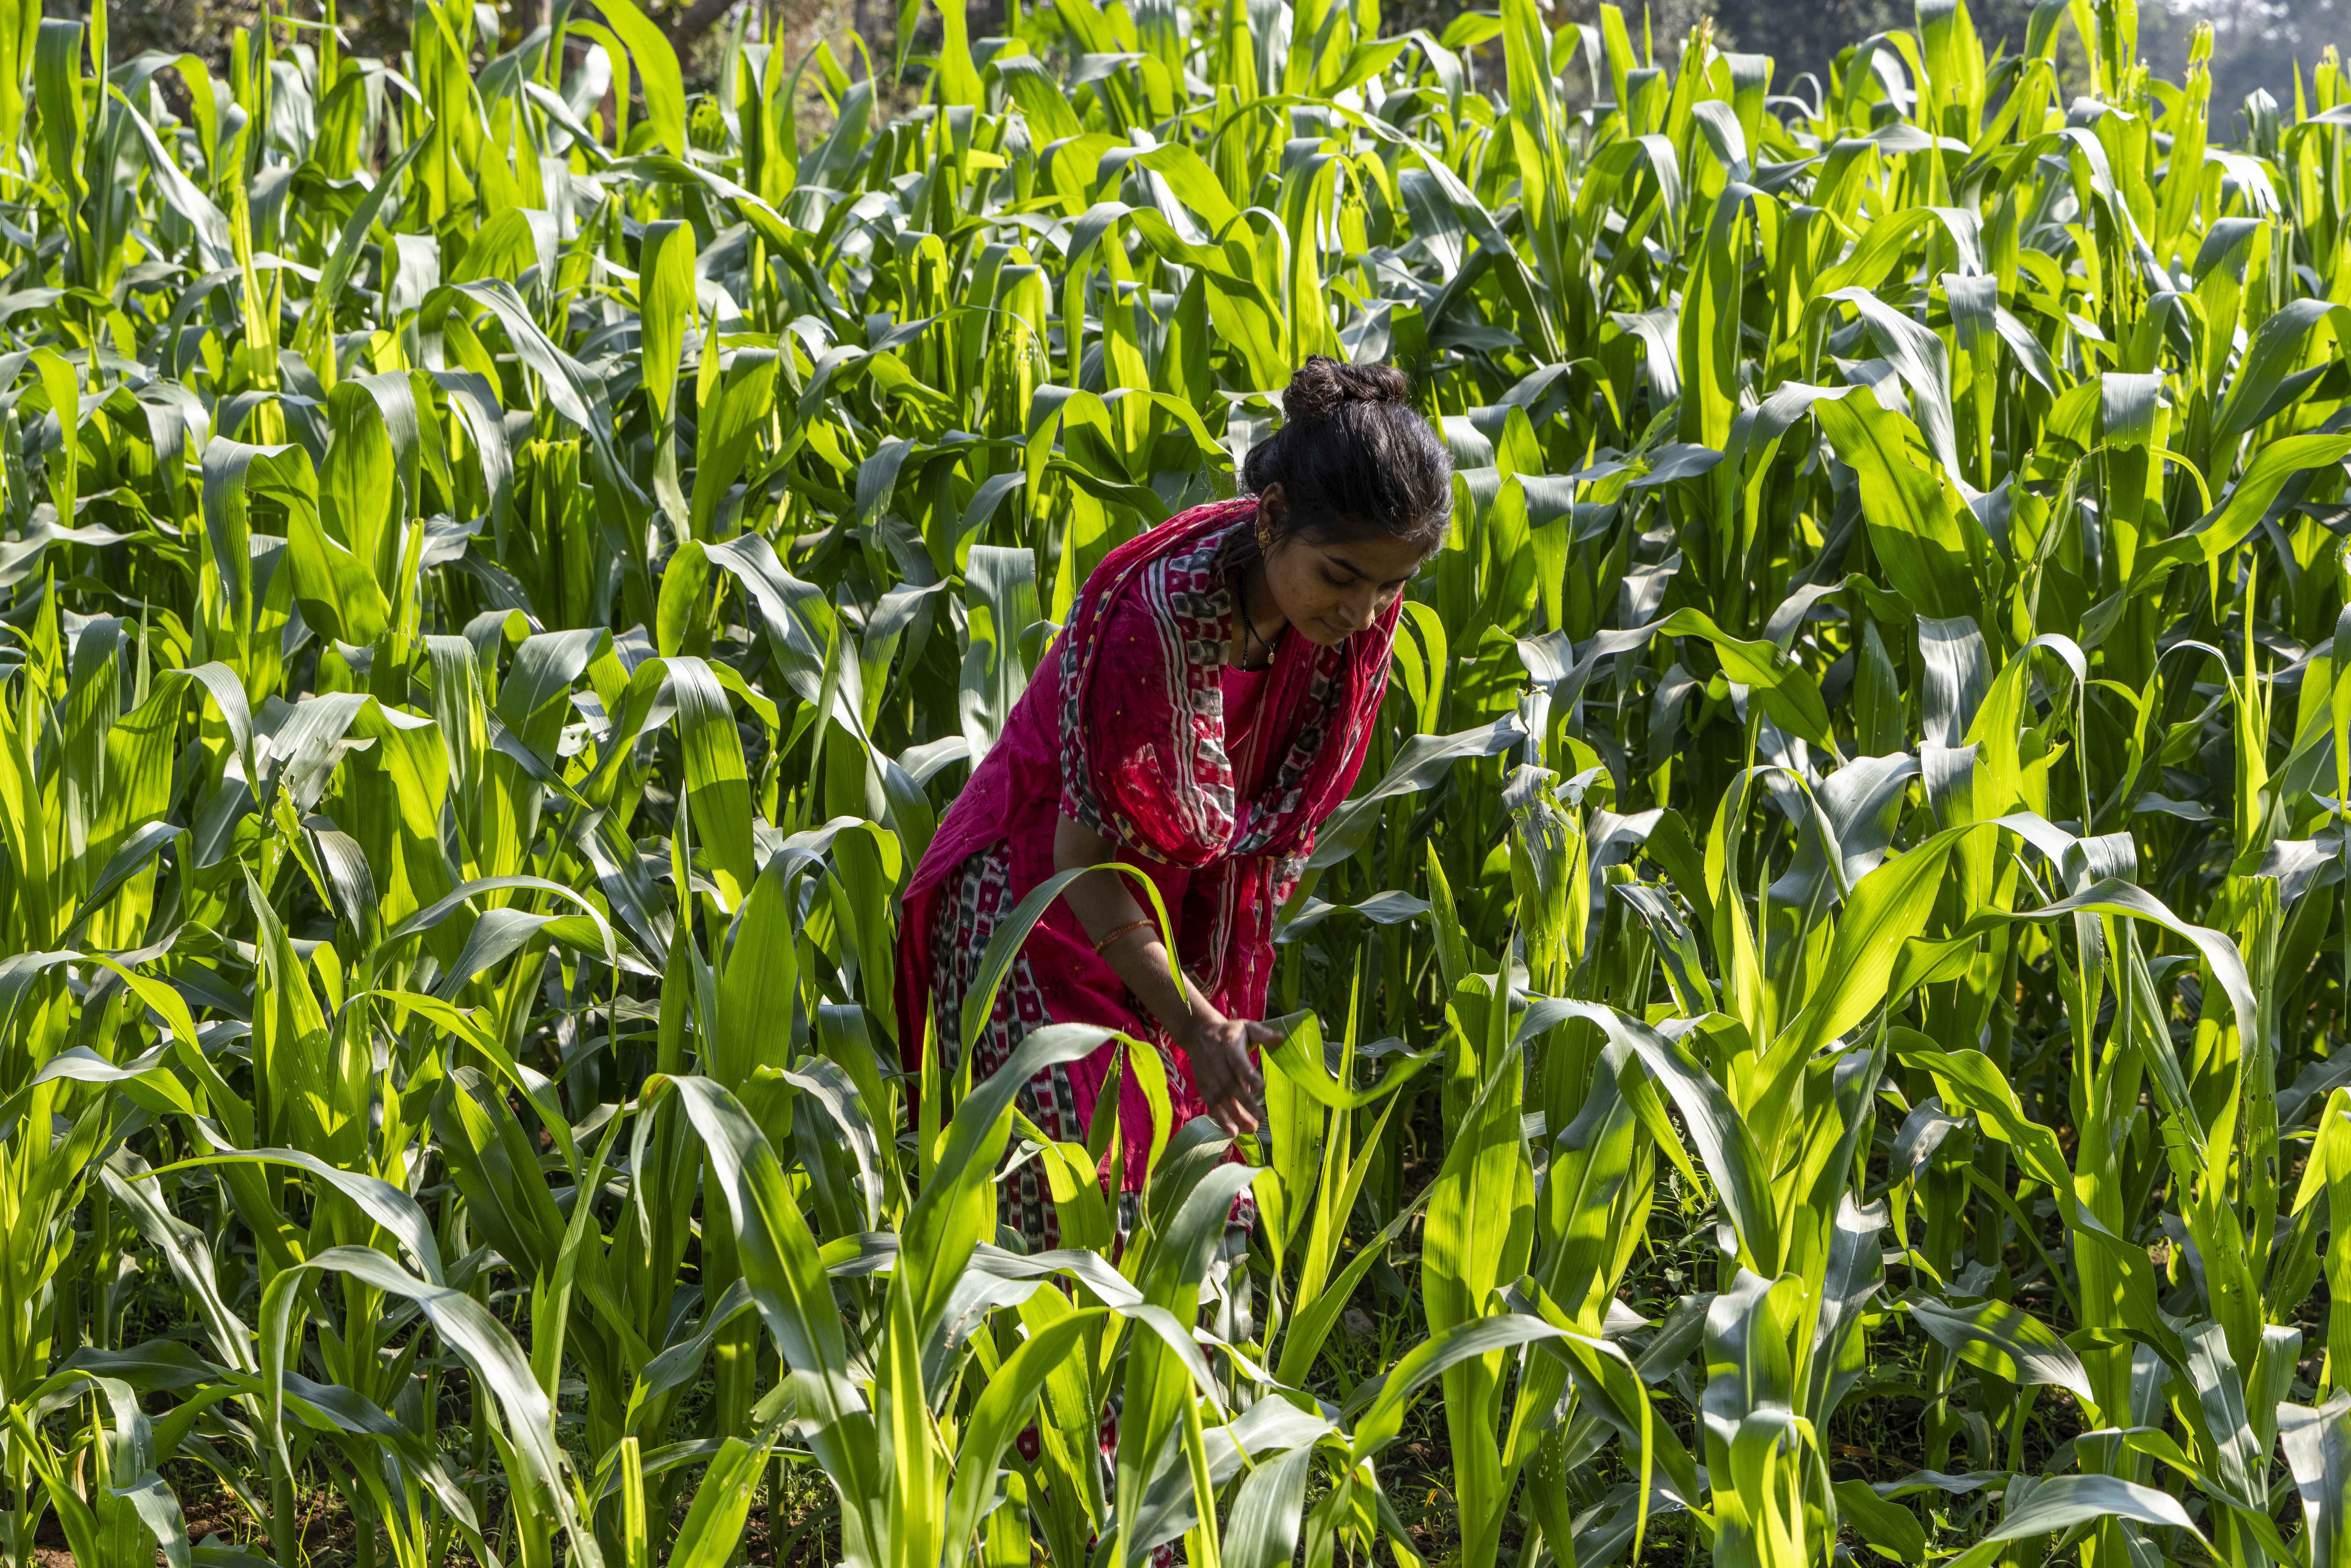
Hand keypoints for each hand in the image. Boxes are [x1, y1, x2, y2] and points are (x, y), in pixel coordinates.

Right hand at [1182, 1013, 1275, 1138]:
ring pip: (1219, 1097)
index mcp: (1229, 1045)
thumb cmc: (1230, 1032)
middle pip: (1229, 1084)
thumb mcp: (1247, 1027)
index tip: (1262, 1087)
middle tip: (1260, 1118)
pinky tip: (1231, 1131)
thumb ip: (1263, 1034)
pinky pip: (1210, 1103)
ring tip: (1249, 1129)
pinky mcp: (1202, 1084)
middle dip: (1244, 1103)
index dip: (1248, 1074)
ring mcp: (1207, 1074)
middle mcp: (1216, 1061)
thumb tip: (1281, 1038)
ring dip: (1233, 1115)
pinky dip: (1219, 1118)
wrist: (1199, 1033)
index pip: (1238, 1061)